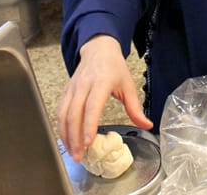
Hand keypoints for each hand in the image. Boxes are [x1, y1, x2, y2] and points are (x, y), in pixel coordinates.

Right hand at [57, 34, 152, 161]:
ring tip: (72, 152)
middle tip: (79, 155)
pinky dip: (61, 127)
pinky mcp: (66, 91)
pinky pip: (59, 111)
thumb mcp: (129, 85)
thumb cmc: (114, 67)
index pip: (92, 106)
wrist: (99, 49)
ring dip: (66, 135)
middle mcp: (84, 85)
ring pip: (63, 114)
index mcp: (101, 82)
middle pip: (74, 114)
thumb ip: (136, 108)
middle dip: (75, 137)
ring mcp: (72, 88)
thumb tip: (147, 124)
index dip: (89, 125)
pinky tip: (66, 140)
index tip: (88, 142)